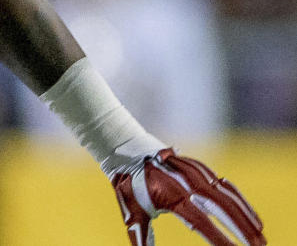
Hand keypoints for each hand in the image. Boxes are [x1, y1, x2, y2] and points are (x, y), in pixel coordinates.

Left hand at [113, 148, 264, 245]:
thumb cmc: (130, 186)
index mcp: (171, 196)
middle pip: (222, 208)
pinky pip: (226, 187)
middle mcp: (188, 183)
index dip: (220, 239)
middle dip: (243, 229)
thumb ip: (142, 238)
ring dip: (246, 216)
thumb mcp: (133, 214)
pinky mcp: (202, 170)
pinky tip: (252, 217)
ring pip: (228, 196)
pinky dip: (241, 202)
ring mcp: (197, 174)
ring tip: (260, 236)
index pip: (201, 223)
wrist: (127, 151)